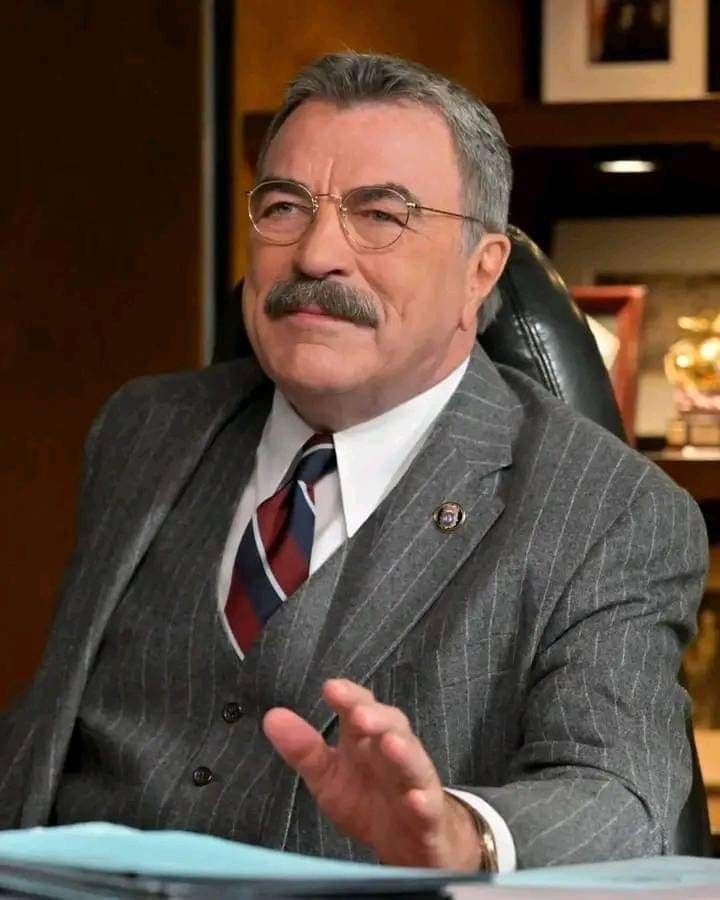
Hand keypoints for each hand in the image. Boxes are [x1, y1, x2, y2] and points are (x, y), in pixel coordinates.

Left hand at [262, 678, 482, 869]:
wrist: (409, 843)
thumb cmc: (367, 799)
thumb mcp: (328, 776)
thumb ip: (303, 748)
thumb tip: (271, 716)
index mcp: (366, 739)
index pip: (360, 707)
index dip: (349, 696)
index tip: (331, 688)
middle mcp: (393, 752)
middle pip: (391, 727)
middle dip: (377, 718)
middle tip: (358, 715)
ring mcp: (414, 783)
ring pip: (413, 762)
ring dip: (404, 752)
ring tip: (390, 744)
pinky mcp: (428, 816)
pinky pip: (428, 807)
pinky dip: (423, 801)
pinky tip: (414, 798)